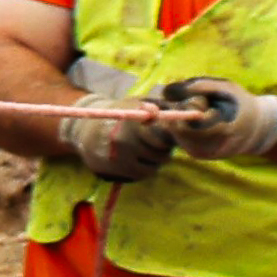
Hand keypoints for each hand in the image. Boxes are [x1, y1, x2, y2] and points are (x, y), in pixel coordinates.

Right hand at [43, 94, 187, 183]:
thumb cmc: (120, 113)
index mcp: (132, 120)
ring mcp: (117, 157)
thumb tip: (192, 112)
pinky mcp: (113, 170)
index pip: (165, 133)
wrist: (84, 127)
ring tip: (145, 148)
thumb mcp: (137, 103)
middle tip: (156, 141)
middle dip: (164, 146)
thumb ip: (162, 106)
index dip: (169, 133)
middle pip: (162, 150)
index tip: (165, 131)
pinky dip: (145, 168)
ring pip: (155, 163)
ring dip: (156, 158)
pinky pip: (143, 173)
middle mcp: (123, 139)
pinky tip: (137, 159)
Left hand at [142, 77, 276, 164]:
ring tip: (200, 111)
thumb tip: (164, 92)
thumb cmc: (239, 103)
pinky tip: (197, 121)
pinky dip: (182, 128)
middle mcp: (209, 147)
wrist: (258, 127)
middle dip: (175, 114)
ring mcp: (203, 154)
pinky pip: (180, 139)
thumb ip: (195, 87)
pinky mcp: (198, 155)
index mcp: (219, 129)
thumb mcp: (222, 87)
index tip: (156, 103)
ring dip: (178, 121)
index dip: (171, 111)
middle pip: (175, 130)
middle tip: (186, 103)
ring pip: (176, 134)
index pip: (183, 124)